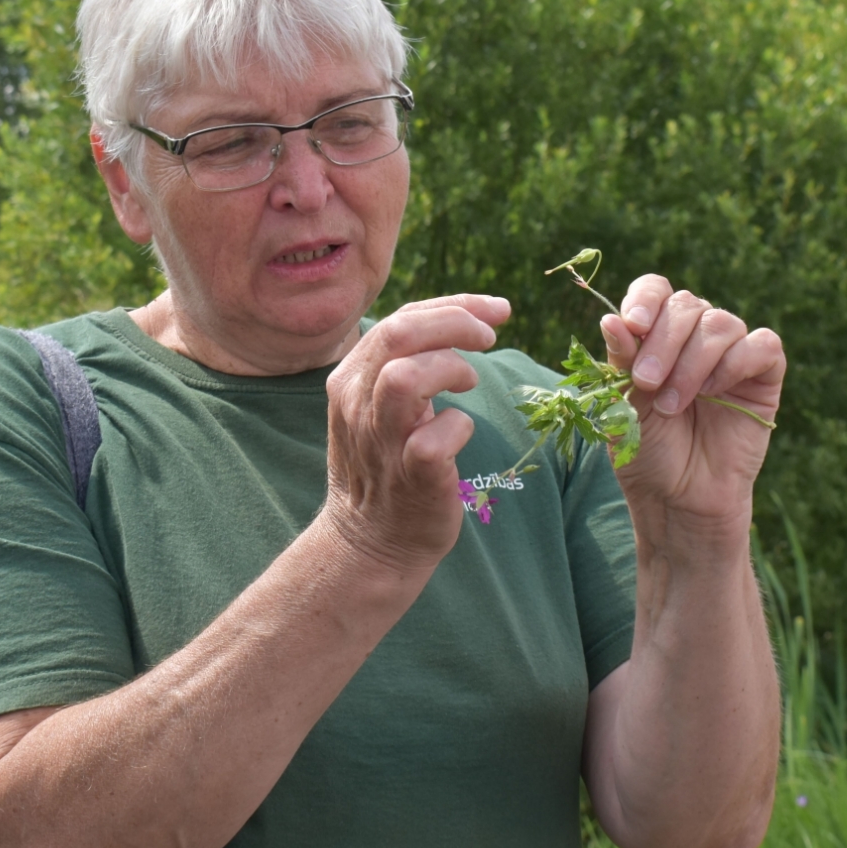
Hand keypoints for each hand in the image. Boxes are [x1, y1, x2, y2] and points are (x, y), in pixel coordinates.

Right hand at [321, 294, 510, 570]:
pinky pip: (434, 439)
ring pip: (404, 377)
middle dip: (454, 322)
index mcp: (351, 379)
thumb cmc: (388, 465)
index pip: (400, 319)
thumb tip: (464, 319)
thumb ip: (408, 363)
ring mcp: (382, 441)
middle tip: (489, 336)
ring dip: (449, 368)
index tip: (495, 311)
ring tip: (469, 382)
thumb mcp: (380, 405)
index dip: (454, 306)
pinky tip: (461, 433)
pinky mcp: (410, 476)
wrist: (370, 542)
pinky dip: (459, 427)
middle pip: (398, 334)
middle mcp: (358, 405)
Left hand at [599, 276, 783, 534]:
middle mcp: (694, 336)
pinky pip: (763, 344)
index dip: (646, 299)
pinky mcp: (764, 375)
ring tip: (672, 405)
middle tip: (647, 383)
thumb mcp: (623, 404)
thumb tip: (610, 319)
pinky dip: (736, 362)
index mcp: (655, 333)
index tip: (632, 325)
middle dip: (662, 341)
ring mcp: (731, 353)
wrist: (678, 497)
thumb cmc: (646, 450)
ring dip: (692, 362)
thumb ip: (620, 361)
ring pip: (721, 323)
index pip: (655, 289)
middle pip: (685, 305)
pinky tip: (715, 392)